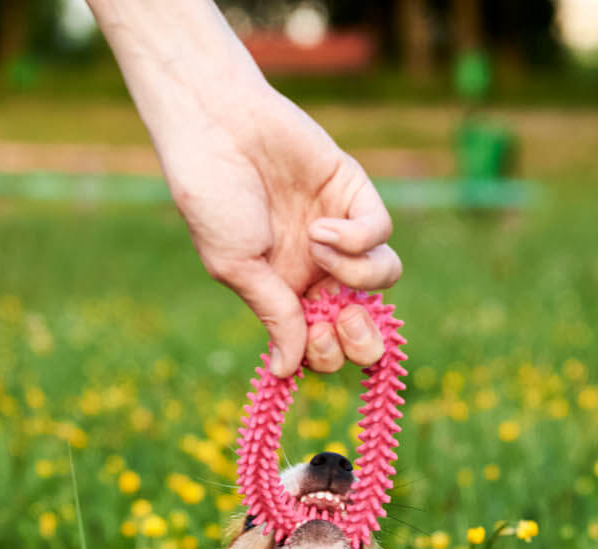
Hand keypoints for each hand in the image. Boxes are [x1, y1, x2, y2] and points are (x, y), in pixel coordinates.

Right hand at [153, 87, 401, 376]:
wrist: (216, 127)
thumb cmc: (213, 198)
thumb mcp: (237, 266)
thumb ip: (274, 315)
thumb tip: (288, 373)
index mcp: (285, 294)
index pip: (323, 344)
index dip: (327, 353)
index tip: (313, 339)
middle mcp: (317, 269)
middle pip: (364, 323)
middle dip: (362, 338)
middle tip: (342, 322)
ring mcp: (341, 231)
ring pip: (383, 277)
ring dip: (358, 277)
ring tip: (318, 246)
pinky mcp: (355, 194)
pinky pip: (381, 233)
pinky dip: (358, 238)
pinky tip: (321, 225)